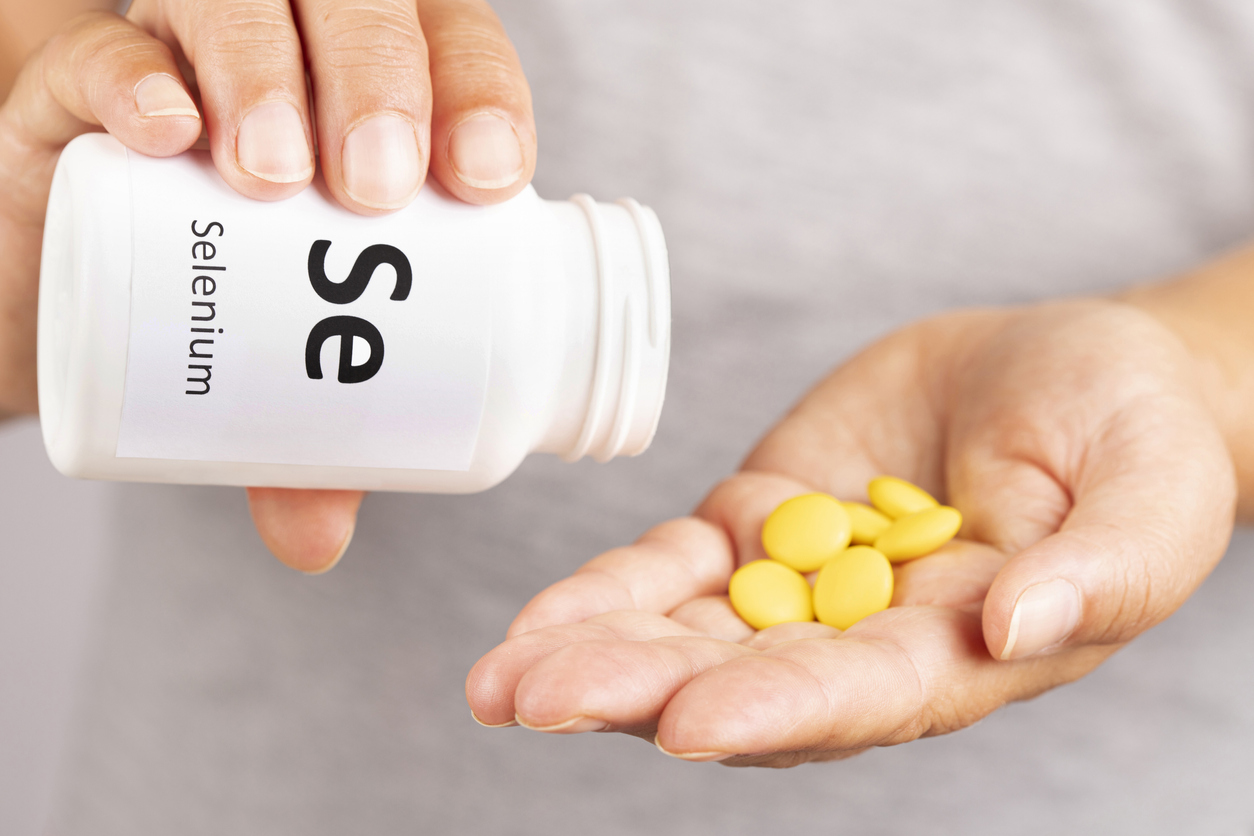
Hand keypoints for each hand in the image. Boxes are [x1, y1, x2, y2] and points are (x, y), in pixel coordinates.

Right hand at [0, 1, 534, 570]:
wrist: (75, 275)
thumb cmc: (223, 308)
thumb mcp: (283, 371)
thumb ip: (309, 442)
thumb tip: (318, 541)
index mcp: (382, 103)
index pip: (457, 55)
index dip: (483, 98)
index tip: (489, 182)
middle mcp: (294, 57)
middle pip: (360, 13)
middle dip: (382, 86)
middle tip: (378, 190)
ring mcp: (186, 56)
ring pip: (240, 2)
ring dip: (267, 73)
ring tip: (277, 179)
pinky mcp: (78, 83)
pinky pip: (102, 50)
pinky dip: (137, 80)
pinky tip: (168, 131)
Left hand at [466, 299, 1235, 765]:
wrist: (1070, 373)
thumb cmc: (1135, 432)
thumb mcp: (1154, 490)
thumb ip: (1107, 566)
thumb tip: (1016, 628)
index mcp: (964, 653)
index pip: (864, 694)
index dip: (781, 710)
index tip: (689, 723)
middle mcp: (870, 638)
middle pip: (746, 680)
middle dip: (641, 692)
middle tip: (535, 699)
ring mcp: (806, 581)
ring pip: (689, 631)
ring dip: (596, 653)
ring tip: (500, 680)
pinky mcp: (763, 520)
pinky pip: (675, 566)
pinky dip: (610, 589)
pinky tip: (539, 620)